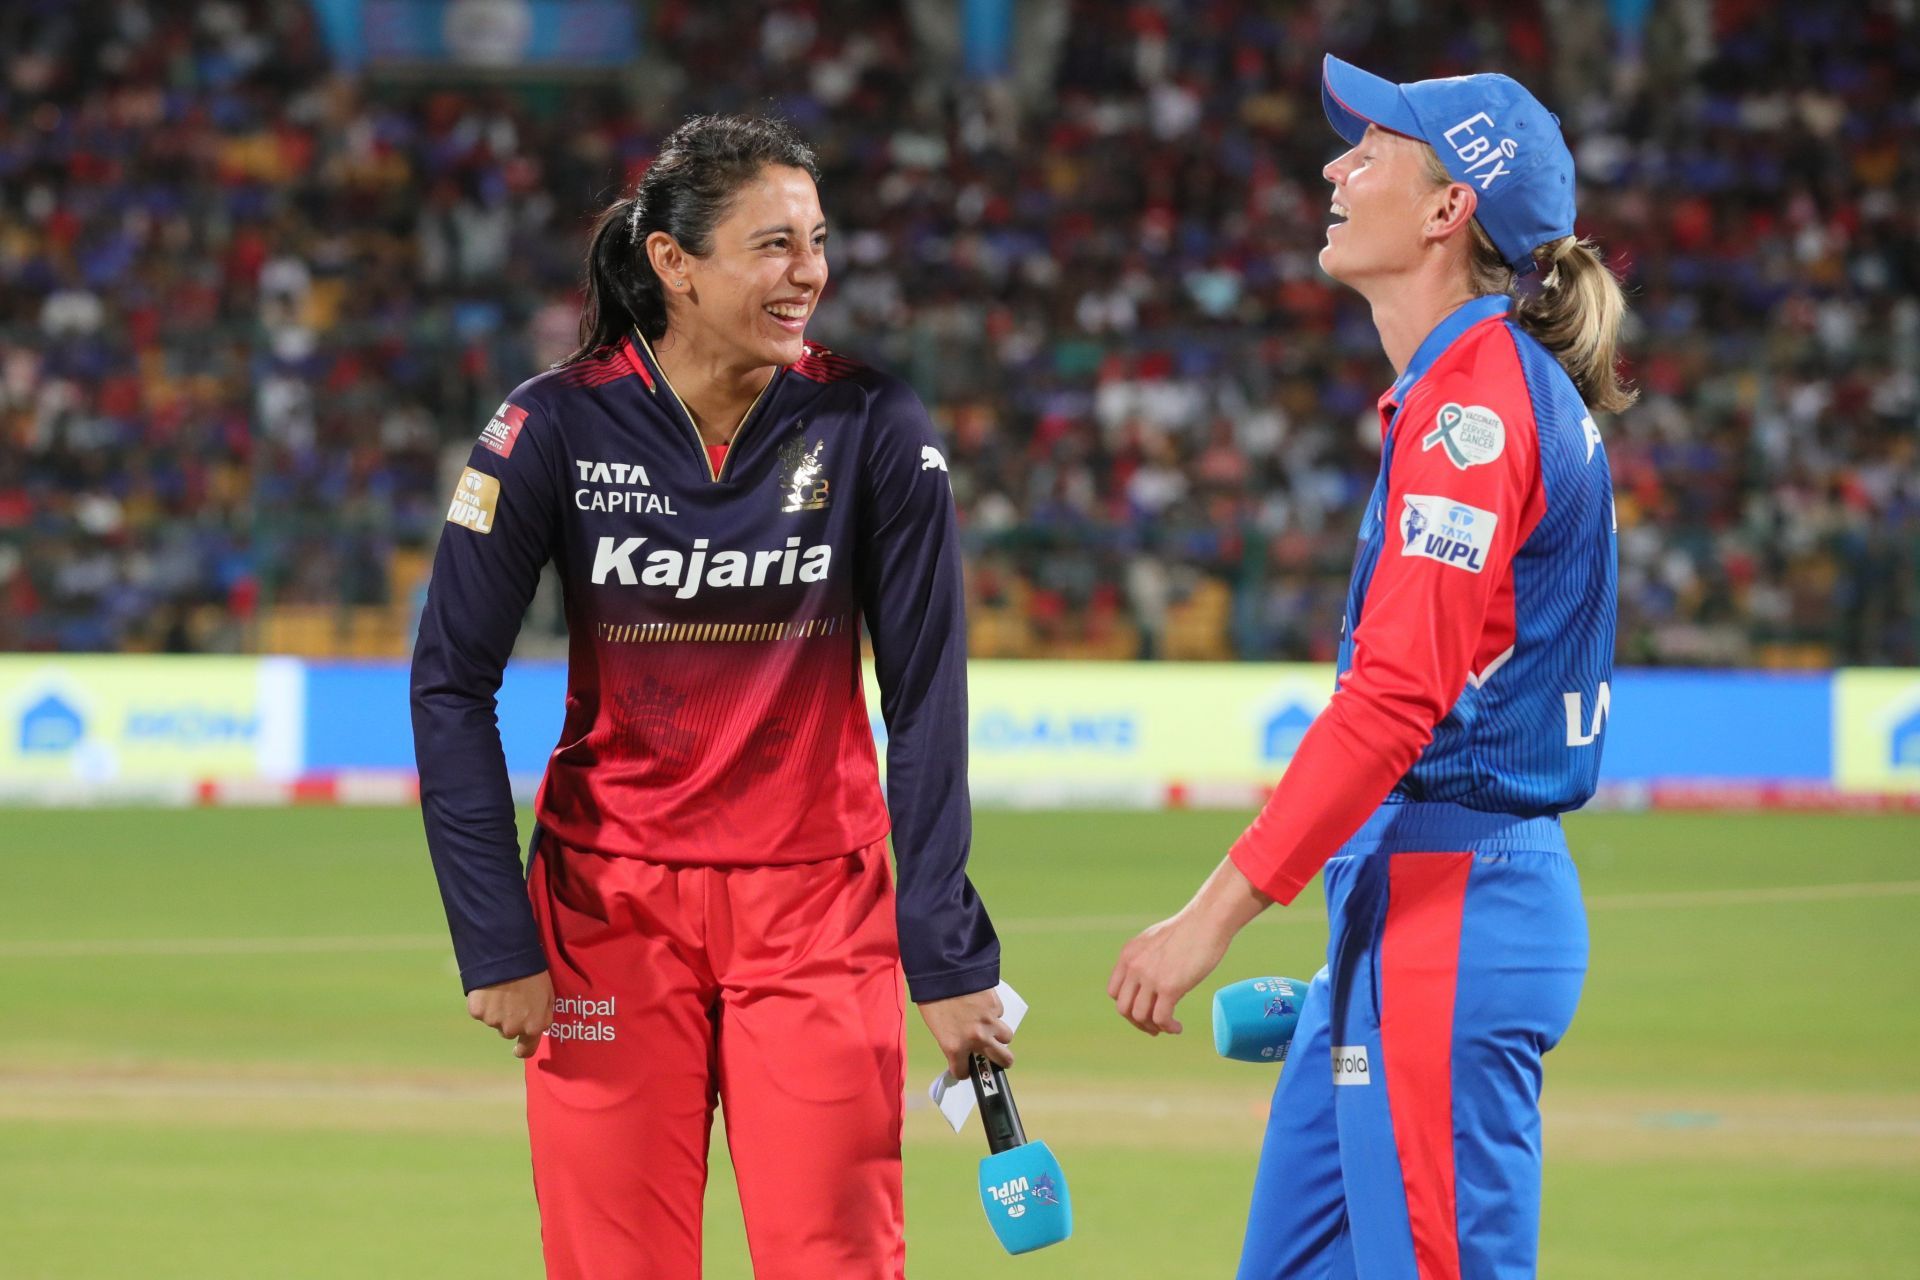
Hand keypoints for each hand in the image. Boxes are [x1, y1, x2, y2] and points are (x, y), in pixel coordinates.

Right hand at [467, 970, 553, 1058]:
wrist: (508, 957)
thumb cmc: (533, 973)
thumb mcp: (548, 995)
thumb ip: (543, 1015)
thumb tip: (537, 1027)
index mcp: (533, 1026)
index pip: (527, 1049)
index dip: (523, 1049)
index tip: (518, 1049)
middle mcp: (513, 1028)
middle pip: (509, 1031)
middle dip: (510, 1019)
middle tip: (512, 998)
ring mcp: (493, 1021)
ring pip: (494, 1020)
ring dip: (496, 1009)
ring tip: (501, 988)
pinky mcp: (478, 1012)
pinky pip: (480, 1011)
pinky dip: (483, 1002)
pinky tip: (488, 988)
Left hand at [918, 987, 1014, 1078]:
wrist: (942, 971)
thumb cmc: (932, 998)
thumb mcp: (937, 1026)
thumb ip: (952, 1040)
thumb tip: (962, 1045)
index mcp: (955, 1047)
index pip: (963, 1072)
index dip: (963, 1070)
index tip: (964, 1067)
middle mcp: (976, 1039)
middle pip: (1002, 1060)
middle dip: (1002, 1062)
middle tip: (998, 1057)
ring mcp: (989, 1022)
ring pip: (1006, 1037)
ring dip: (1000, 1035)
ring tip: (991, 1028)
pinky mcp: (996, 1006)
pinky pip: (999, 1014)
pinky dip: (994, 1012)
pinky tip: (982, 1004)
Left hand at [1109, 854, 1272, 1036]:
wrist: (1207, 920)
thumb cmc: (1188, 929)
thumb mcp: (1154, 941)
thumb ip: (1145, 959)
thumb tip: (1148, 981)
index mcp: (1128, 955)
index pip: (1114, 992)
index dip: (1127, 1006)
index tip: (1143, 1010)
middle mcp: (1134, 966)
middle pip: (1123, 1008)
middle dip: (1137, 1022)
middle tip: (1154, 1026)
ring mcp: (1150, 977)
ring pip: (1140, 1016)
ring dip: (1153, 1028)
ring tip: (1169, 1027)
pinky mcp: (1170, 987)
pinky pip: (1161, 1018)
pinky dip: (1168, 1027)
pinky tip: (1178, 1027)